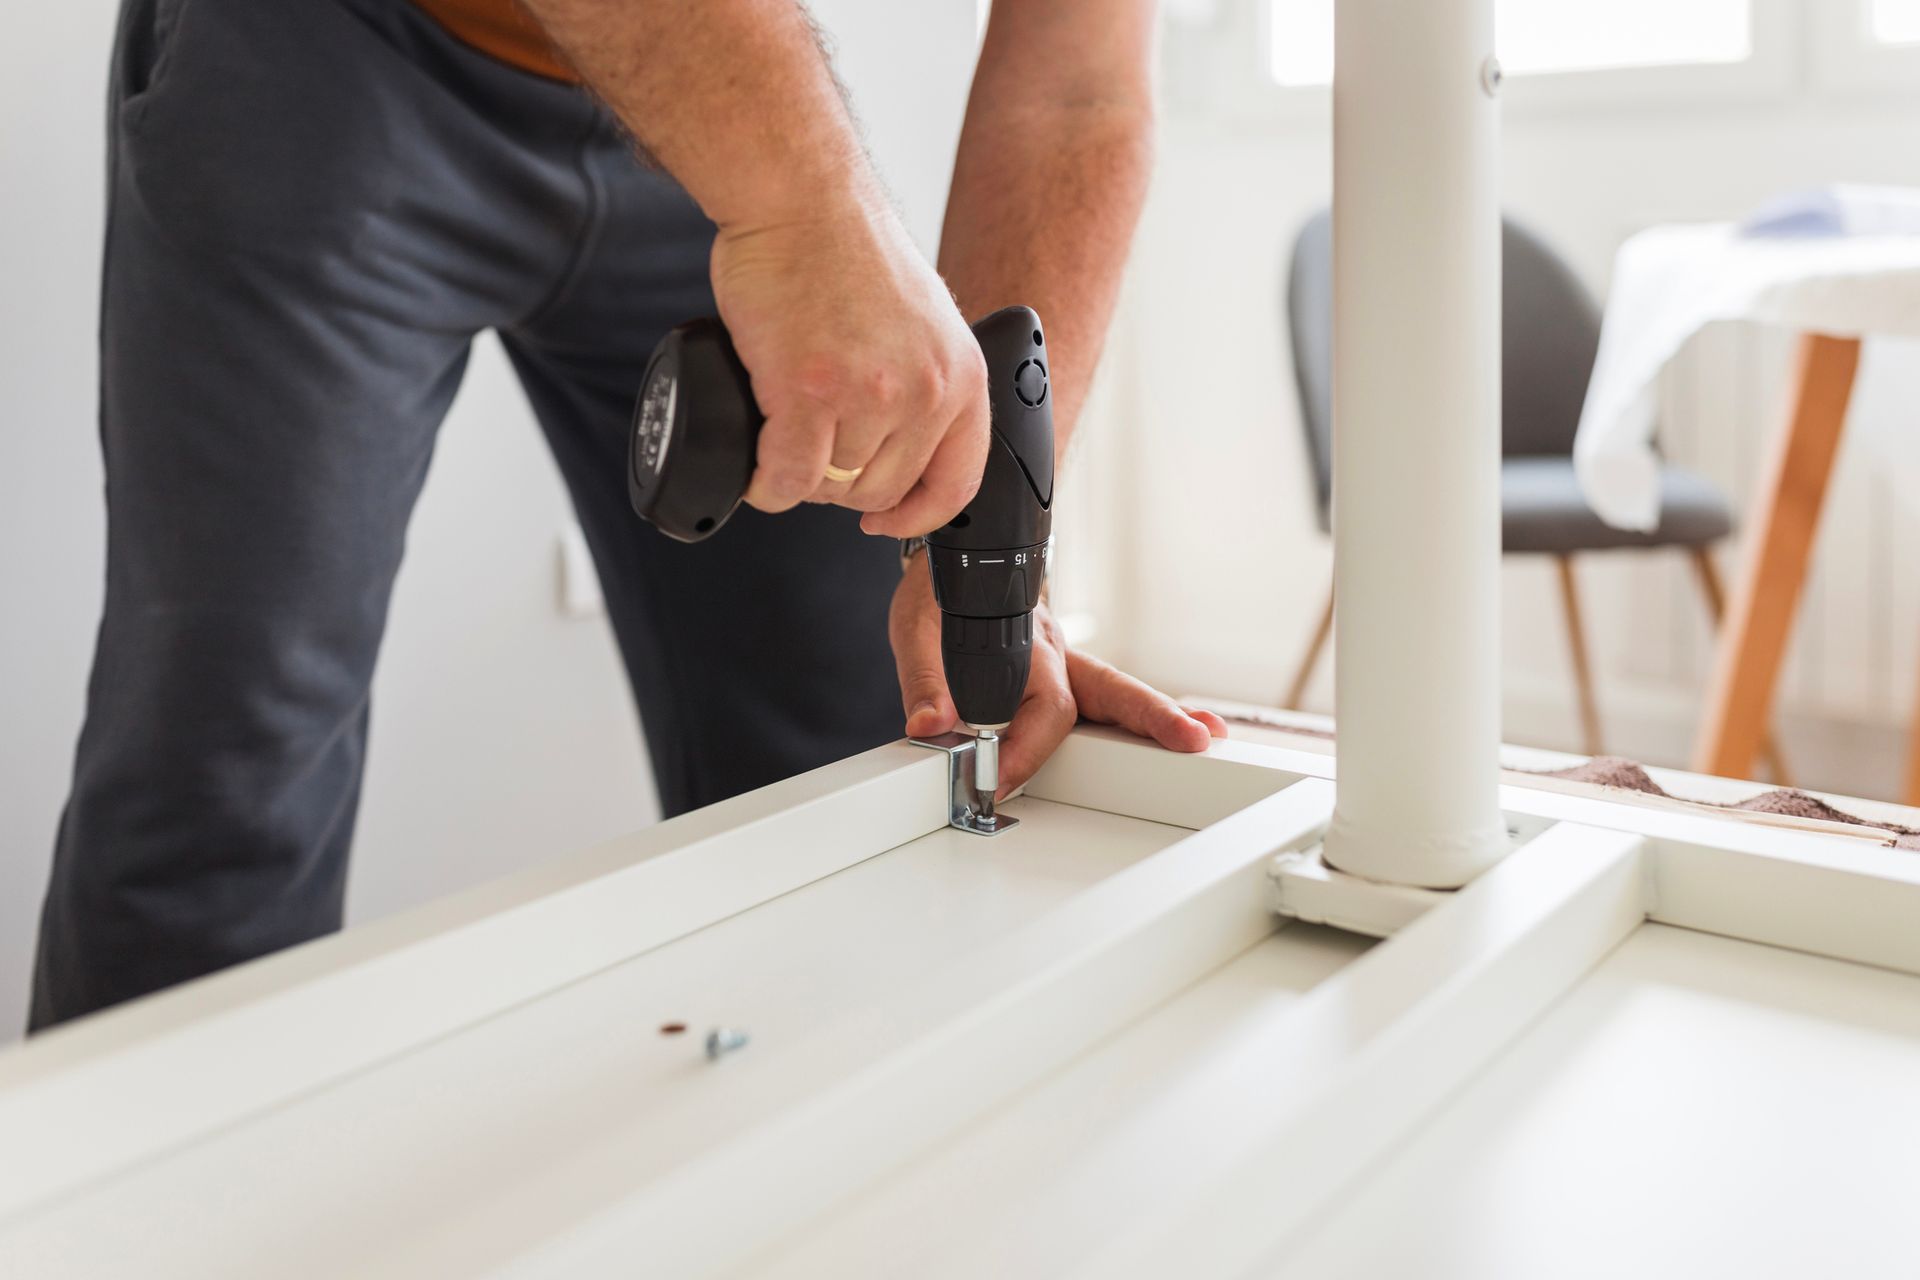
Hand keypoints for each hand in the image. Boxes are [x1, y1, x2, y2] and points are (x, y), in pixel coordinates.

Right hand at [710, 193, 989, 536]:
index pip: (958, 481)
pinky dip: (767, 482)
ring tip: (780, 444)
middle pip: (881, 490)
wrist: (801, 198)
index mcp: (961, 376)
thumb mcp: (921, 321)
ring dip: (799, 478)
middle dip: (840, 487)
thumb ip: (921, 380)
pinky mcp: (810, 393)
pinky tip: (758, 465)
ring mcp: (869, 396)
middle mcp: (926, 391)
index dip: (918, 516)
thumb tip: (892, 442)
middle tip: (810, 456)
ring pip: (831, 487)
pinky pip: (788, 477)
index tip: (888, 522)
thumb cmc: (844, 247)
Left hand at [889, 565, 1228, 797]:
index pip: (1043, 708)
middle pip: (1112, 690)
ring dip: (1159, 718)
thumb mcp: (917, 629)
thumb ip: (925, 679)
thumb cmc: (941, 596)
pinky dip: (1140, 715)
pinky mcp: (1065, 676)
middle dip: (1152, 717)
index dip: (1025, 752)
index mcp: (1026, 646)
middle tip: (1192, 739)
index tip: (1000, 782)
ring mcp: (1068, 665)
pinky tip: (1172, 730)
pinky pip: (1106, 698)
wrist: (948, 565)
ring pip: (1118, 694)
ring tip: (1204, 737)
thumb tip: (932, 725)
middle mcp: (1057, 655)